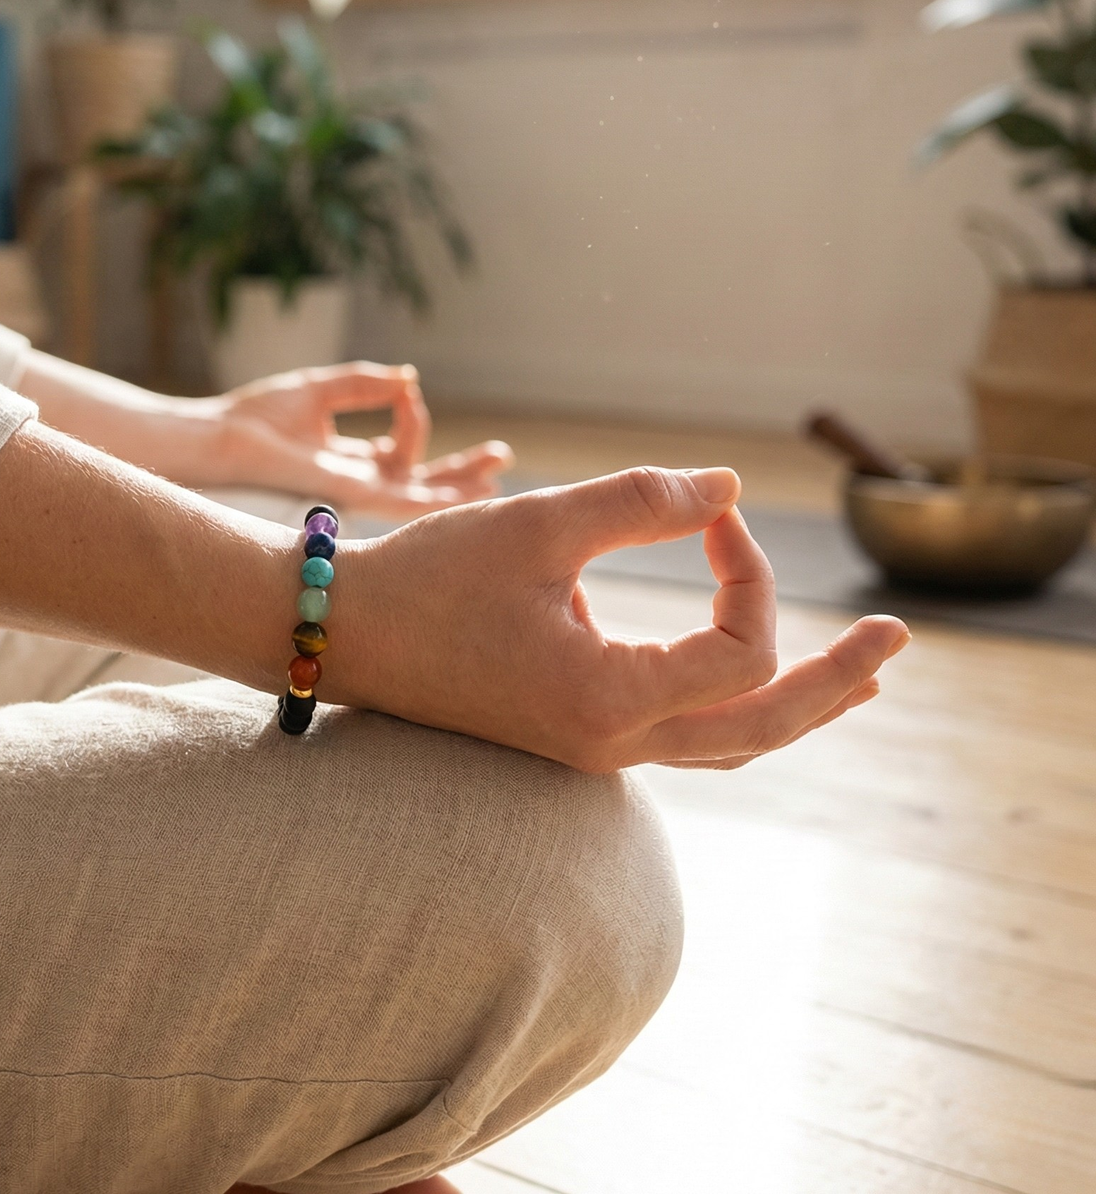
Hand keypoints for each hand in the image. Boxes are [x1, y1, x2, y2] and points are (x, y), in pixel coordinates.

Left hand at [213, 362, 512, 515]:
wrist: (226, 437)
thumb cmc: (259, 416)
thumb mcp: (323, 388)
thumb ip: (366, 383)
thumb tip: (410, 379)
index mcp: (349, 461)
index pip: (400, 450)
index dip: (412, 418)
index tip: (407, 391)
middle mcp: (358, 483)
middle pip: (422, 482)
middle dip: (461, 471)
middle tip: (502, 458)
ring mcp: (357, 493)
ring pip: (421, 497)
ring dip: (460, 486)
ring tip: (499, 477)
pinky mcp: (352, 495)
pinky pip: (403, 500)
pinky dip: (436, 498)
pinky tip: (466, 497)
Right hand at [329, 466, 909, 772]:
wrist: (342, 635)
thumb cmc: (428, 581)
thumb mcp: (538, 526)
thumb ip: (641, 501)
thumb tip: (729, 488)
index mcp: (609, 700)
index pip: (740, 648)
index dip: (747, 568)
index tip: (710, 512)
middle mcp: (612, 743)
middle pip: (763, 731)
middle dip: (836, 682)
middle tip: (896, 639)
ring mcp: (593, 749)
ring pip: (726, 743)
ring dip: (794, 703)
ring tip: (854, 676)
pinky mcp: (574, 735)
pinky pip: (684, 735)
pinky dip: (735, 705)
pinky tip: (750, 675)